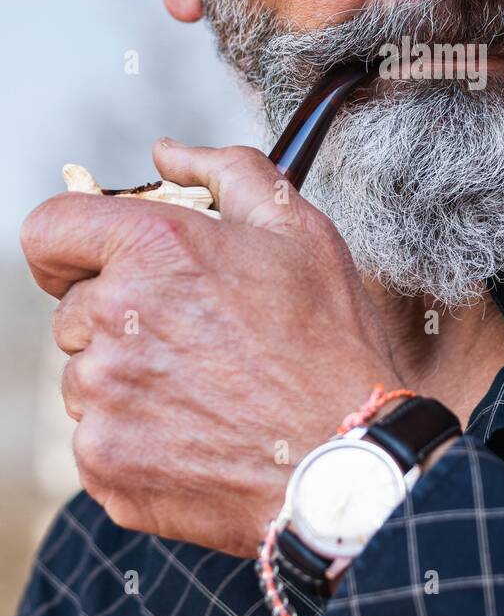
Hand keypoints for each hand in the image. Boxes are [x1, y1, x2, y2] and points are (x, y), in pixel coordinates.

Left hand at [20, 141, 403, 557]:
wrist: (344, 461)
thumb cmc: (329, 343)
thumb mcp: (298, 232)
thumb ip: (226, 170)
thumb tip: (167, 152)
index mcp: (154, 249)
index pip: (48, 230)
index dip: (71, 242)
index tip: (99, 262)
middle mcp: (113, 319)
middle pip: (75, 309)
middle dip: (121, 316)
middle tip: (197, 337)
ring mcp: (104, 397)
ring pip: (87, 375)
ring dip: (128, 378)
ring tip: (207, 391)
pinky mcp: (104, 463)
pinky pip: (98, 437)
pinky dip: (137, 437)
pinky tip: (199, 434)